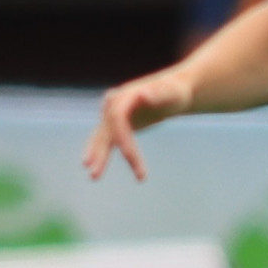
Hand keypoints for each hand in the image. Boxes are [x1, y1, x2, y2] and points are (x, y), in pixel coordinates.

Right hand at [84, 65, 196, 181]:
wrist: (172, 90)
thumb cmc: (175, 92)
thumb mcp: (171, 93)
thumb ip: (158, 94)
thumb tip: (143, 95)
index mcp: (124, 96)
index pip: (118, 119)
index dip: (122, 139)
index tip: (132, 158)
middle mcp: (112, 104)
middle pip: (106, 131)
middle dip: (102, 154)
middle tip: (95, 175)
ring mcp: (110, 113)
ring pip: (101, 138)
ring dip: (97, 157)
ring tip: (93, 177)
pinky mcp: (114, 123)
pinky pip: (106, 140)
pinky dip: (101, 154)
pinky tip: (94, 167)